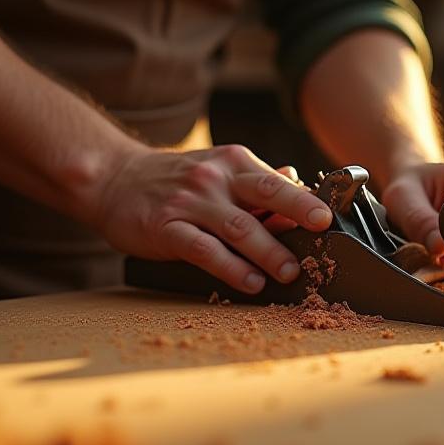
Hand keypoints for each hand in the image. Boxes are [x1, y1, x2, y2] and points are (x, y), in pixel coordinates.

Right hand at [93, 144, 331, 293]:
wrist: (113, 179)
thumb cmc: (173, 179)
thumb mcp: (217, 169)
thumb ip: (256, 180)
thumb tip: (297, 182)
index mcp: (232, 162)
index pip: (276, 181)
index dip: (305, 199)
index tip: (330, 215)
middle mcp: (213, 179)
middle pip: (263, 194)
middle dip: (297, 212)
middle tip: (322, 233)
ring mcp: (189, 203)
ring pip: (237, 226)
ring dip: (267, 250)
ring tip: (291, 272)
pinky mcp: (166, 228)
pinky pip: (203, 249)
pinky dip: (230, 267)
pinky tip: (251, 281)